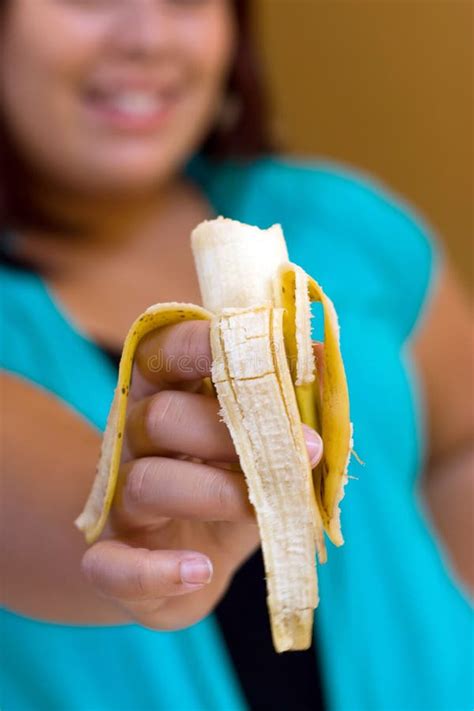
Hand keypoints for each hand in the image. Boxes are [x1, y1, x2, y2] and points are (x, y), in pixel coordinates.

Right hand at [81, 321, 323, 630]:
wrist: (189, 557)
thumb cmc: (229, 483)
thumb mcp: (258, 441)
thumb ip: (283, 404)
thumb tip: (320, 355)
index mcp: (164, 396)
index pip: (162, 352)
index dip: (199, 342)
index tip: (252, 343)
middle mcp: (133, 441)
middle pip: (160, 416)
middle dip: (228, 429)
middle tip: (305, 448)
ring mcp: (119, 502)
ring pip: (148, 482)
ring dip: (214, 491)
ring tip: (265, 505)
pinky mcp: (114, 561)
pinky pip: (113, 566)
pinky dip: (157, 570)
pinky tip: (200, 569)